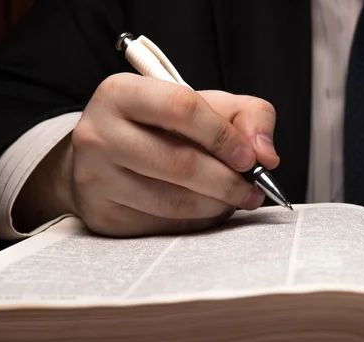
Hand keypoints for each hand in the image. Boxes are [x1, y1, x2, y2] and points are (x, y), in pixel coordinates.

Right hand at [12, 73, 279, 236]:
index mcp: (122, 93)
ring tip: (235, 199)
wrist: (104, 158)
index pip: (182, 108)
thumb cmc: (162, 128)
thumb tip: (267, 155)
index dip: (224, 136)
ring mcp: (96, 178)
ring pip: (174, 201)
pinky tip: (207, 210)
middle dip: (228, 181)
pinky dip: (197, 221)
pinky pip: (164, 225)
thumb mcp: (205, 106)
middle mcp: (99, 134)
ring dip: (217, 205)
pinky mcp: (103, 215)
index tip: (250, 159)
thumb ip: (248, 116)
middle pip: (180, 162)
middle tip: (253, 190)